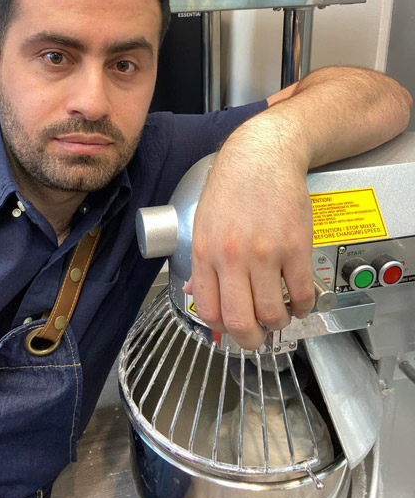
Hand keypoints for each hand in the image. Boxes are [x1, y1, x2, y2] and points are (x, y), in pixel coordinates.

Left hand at [186, 113, 315, 349]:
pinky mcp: (296, 247)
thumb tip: (195, 294)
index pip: (207, 310)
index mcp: (205, 253)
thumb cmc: (230, 188)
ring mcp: (265, 253)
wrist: (262, 156)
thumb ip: (200, 263)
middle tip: (257, 339)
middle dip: (250, 341)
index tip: (230, 329)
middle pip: (240, 322)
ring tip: (279, 316)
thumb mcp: (203, 224)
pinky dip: (302, 307)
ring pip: (272, 314)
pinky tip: (298, 302)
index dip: (220, 329)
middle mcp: (232, 257)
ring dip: (278, 324)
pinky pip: (301, 294)